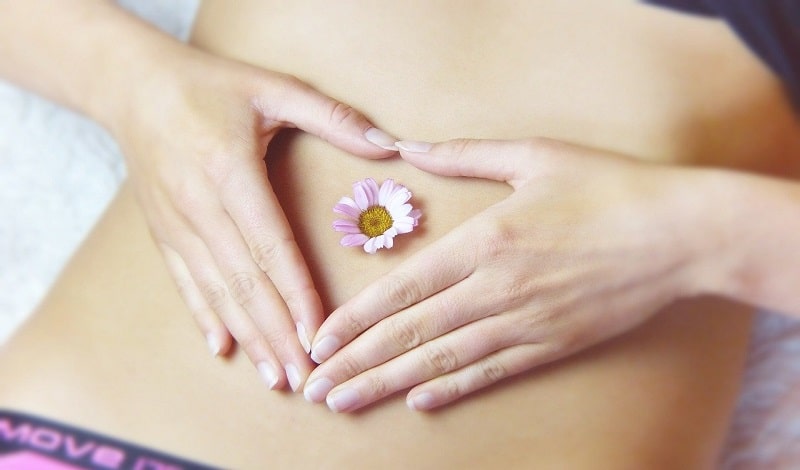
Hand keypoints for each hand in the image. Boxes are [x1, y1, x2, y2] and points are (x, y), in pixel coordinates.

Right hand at [112, 45, 397, 390]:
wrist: (133, 86)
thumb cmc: (210, 85)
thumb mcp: (273, 88)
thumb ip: (333, 118)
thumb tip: (390, 147)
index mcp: (230, 173)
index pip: (272, 248)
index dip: (298, 296)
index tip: (319, 336)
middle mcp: (199, 206)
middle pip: (246, 282)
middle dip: (278, 334)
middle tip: (306, 377)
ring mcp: (176, 224)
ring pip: (217, 291)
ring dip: (248, 336)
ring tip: (275, 376)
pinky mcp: (162, 232)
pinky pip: (184, 282)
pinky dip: (205, 317)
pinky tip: (222, 348)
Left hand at [304, 137, 708, 410]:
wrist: (678, 234)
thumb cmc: (606, 186)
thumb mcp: (532, 156)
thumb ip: (463, 154)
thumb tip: (408, 145)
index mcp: (485, 240)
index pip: (404, 289)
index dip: (356, 319)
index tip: (320, 340)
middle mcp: (496, 288)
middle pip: (411, 333)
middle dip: (357, 363)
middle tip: (315, 387)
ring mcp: (525, 322)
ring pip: (443, 360)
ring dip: (390, 384)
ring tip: (348, 401)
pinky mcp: (553, 344)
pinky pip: (492, 372)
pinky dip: (452, 388)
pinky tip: (420, 401)